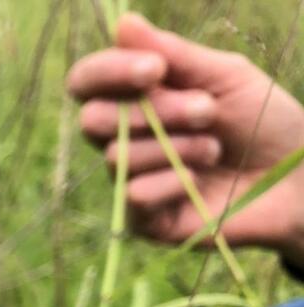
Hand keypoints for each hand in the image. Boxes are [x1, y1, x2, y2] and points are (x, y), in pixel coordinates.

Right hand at [67, 13, 303, 265]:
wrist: (295, 178)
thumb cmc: (262, 122)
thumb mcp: (224, 76)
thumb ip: (173, 54)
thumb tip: (123, 23)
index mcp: (135, 100)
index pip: (87, 83)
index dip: (108, 72)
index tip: (154, 69)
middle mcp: (124, 139)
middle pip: (93, 120)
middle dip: (154, 111)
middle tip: (206, 112)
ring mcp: (131, 179)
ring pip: (117, 157)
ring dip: (175, 148)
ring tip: (214, 150)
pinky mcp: (142, 220)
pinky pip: (134, 194)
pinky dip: (173, 183)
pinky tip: (200, 183)